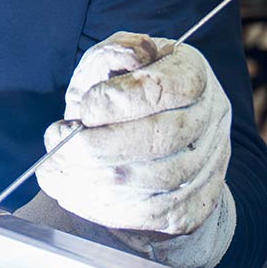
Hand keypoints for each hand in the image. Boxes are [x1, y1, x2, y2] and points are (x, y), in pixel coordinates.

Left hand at [35, 32, 233, 266]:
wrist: (148, 139)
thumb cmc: (123, 96)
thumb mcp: (111, 64)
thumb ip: (114, 53)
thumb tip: (131, 57)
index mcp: (192, 75)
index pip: (164, 88)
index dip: (120, 101)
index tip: (84, 108)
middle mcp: (210, 120)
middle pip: (161, 139)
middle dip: (99, 146)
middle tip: (58, 141)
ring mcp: (208, 165)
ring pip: (157, 182)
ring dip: (97, 178)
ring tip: (56, 167)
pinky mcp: (195, 203)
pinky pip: (153, 214)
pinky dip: (106, 208)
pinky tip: (73, 191)